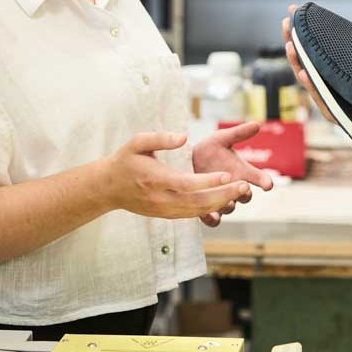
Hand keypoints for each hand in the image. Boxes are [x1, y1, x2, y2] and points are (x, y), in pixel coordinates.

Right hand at [101, 132, 250, 219]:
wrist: (107, 188)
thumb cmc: (124, 161)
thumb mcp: (137, 143)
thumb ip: (160, 138)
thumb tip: (183, 137)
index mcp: (155, 180)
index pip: (186, 183)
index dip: (208, 181)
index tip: (228, 175)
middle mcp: (161, 199)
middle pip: (197, 201)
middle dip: (223, 195)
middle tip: (245, 187)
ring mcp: (163, 210)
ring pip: (196, 211)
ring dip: (220, 203)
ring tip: (240, 192)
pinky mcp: (165, 215)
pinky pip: (190, 214)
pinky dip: (208, 209)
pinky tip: (224, 200)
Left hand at [192, 121, 273, 226]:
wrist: (187, 160)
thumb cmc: (210, 149)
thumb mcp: (223, 138)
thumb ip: (239, 133)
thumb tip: (257, 124)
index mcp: (242, 172)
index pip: (258, 178)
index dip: (264, 181)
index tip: (268, 184)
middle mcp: (234, 187)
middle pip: (245, 196)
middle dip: (245, 194)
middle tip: (244, 190)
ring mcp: (221, 198)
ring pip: (230, 208)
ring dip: (229, 205)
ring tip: (227, 202)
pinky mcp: (207, 208)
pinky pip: (213, 220)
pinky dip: (213, 219)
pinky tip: (209, 215)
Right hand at [281, 4, 335, 122]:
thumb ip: (351, 59)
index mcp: (325, 75)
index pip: (309, 50)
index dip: (300, 32)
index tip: (294, 9)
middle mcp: (321, 86)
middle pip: (303, 61)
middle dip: (293, 41)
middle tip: (286, 22)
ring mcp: (324, 99)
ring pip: (306, 78)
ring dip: (297, 62)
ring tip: (290, 45)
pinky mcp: (330, 112)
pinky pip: (319, 96)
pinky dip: (310, 85)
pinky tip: (303, 73)